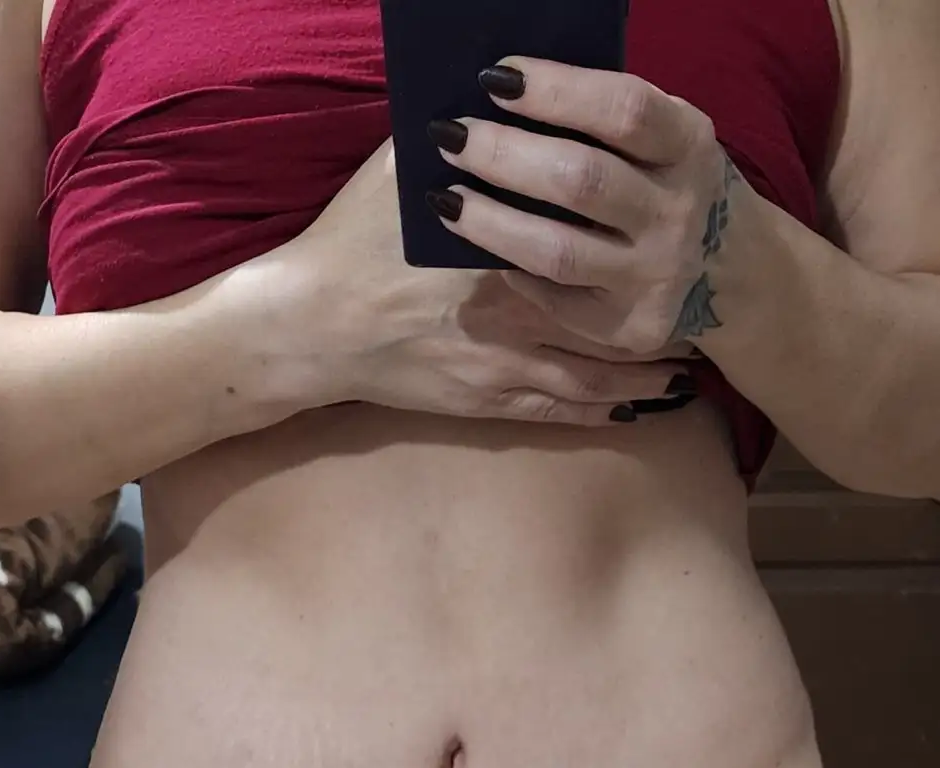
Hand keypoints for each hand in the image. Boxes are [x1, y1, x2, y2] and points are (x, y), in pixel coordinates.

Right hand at [275, 141, 694, 425]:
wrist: (310, 326)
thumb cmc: (349, 243)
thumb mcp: (396, 172)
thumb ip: (455, 142)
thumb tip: (490, 106)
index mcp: (508, 244)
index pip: (593, 243)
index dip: (642, 244)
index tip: (685, 240)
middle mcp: (522, 308)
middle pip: (612, 315)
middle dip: (663, 321)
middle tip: (706, 318)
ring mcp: (506, 363)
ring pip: (598, 375)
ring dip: (645, 376)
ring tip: (685, 376)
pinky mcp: (485, 400)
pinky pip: (560, 411)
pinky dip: (602, 412)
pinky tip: (634, 412)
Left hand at [424, 59, 736, 354]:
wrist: (735, 274)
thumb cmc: (674, 188)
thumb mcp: (668, 142)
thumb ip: (610, 124)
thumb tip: (509, 98)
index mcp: (688, 148)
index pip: (622, 111)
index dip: (556, 91)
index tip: (496, 79)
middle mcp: (677, 213)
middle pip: (580, 181)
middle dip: (503, 156)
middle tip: (451, 138)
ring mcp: (656, 277)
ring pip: (558, 252)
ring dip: (491, 224)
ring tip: (446, 201)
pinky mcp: (632, 327)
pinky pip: (557, 302)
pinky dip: (516, 274)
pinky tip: (485, 255)